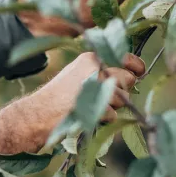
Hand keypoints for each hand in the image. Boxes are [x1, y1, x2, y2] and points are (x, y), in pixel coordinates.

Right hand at [28, 52, 145, 136]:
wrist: (36, 114)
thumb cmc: (58, 97)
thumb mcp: (78, 74)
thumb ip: (102, 72)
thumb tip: (132, 76)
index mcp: (91, 57)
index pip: (126, 57)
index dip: (136, 66)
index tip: (138, 72)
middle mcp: (95, 67)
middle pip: (128, 79)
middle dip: (122, 91)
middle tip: (104, 98)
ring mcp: (96, 86)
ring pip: (123, 98)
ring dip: (112, 107)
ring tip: (90, 107)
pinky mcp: (96, 104)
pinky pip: (113, 115)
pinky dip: (103, 119)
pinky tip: (87, 115)